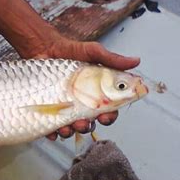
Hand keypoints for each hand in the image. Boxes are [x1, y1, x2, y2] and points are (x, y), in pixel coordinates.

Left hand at [22, 33, 139, 139]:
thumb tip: (135, 61)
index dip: (109, 116)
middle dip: (88, 126)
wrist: (44, 47)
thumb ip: (112, 59)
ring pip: (71, 126)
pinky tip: (51, 132)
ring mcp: (65, 106)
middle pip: (90, 122)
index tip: (105, 116)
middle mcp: (82, 102)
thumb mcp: (92, 52)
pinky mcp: (49, 107)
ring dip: (71, 131)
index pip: (108, 109)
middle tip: (83, 123)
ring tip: (67, 128)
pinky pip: (51, 125)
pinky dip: (52, 132)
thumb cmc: (69, 50)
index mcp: (96, 92)